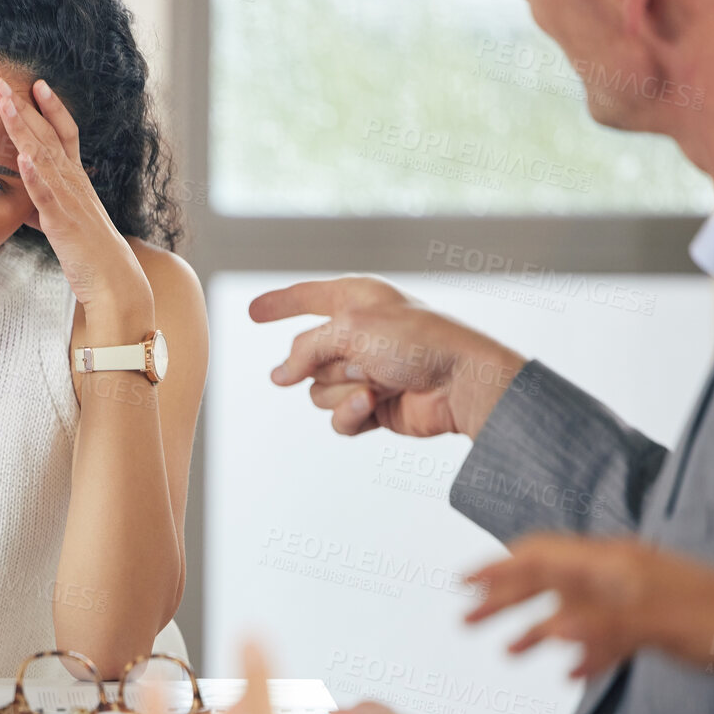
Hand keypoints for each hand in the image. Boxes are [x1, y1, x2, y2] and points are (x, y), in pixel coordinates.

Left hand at [0, 78, 151, 324]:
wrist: (113, 281)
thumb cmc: (89, 253)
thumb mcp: (65, 224)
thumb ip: (47, 210)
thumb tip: (29, 207)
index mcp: (76, 180)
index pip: (65, 134)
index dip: (51, 108)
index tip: (36, 83)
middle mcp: (74, 182)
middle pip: (48, 136)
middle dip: (25, 107)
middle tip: (2, 82)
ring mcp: (69, 200)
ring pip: (44, 157)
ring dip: (24, 129)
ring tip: (6, 105)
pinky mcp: (62, 222)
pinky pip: (46, 195)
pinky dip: (34, 175)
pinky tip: (21, 157)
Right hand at [248, 277, 525, 438]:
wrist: (461, 384)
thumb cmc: (418, 342)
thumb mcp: (351, 329)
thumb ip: (306, 349)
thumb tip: (279, 376)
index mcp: (356, 300)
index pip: (306, 297)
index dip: (279, 304)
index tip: (253, 311)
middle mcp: (358, 334)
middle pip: (305, 356)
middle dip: (325, 364)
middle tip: (359, 362)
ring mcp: (364, 371)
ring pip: (317, 391)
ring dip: (343, 390)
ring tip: (377, 383)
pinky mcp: (373, 404)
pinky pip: (337, 416)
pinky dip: (352, 412)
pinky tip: (375, 404)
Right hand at [466, 534, 713, 679]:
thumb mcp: (658, 625)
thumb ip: (600, 628)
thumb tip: (545, 629)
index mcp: (612, 563)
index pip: (538, 555)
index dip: (496, 568)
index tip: (460, 583)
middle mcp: (617, 574)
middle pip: (545, 579)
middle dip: (503, 599)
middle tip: (466, 621)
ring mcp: (635, 598)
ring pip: (572, 607)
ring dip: (536, 628)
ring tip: (507, 651)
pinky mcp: (655, 624)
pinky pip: (603, 635)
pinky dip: (580, 651)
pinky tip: (573, 673)